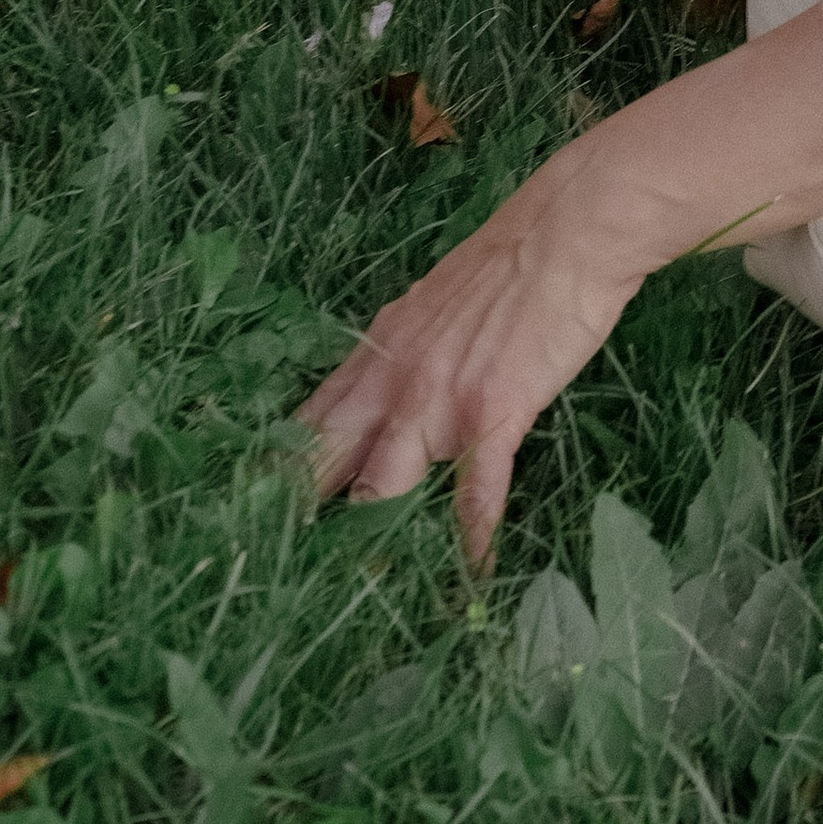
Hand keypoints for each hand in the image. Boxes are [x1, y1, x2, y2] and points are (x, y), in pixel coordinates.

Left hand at [295, 154, 663, 561]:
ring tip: (358, 591)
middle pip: (327, 458)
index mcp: (378, 350)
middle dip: (298, 514)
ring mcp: (438, 400)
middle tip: (270, 566)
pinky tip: (473, 573)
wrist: (567, 232)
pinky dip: (472, 538)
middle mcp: (393, 379)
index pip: (311, 419)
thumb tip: (394, 383)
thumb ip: (407, 349)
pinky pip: (474, 493)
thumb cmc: (511, 263)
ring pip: (384, 485)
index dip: (280, 469)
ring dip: (372, 538)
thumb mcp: (434, 303)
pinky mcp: (491, 413)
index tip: (255, 510)